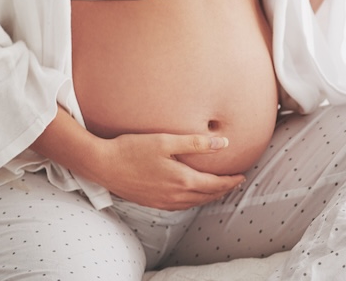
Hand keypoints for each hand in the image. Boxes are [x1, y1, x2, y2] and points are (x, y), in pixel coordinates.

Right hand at [97, 132, 245, 209]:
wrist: (104, 166)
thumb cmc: (133, 149)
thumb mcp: (166, 141)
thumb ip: (195, 143)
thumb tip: (223, 142)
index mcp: (182, 181)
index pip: (215, 185)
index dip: (230, 181)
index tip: (241, 176)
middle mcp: (175, 196)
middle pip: (207, 196)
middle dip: (223, 190)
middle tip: (234, 183)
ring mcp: (163, 202)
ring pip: (194, 202)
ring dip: (209, 196)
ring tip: (217, 188)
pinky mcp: (153, 203)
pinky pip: (181, 205)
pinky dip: (193, 200)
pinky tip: (190, 193)